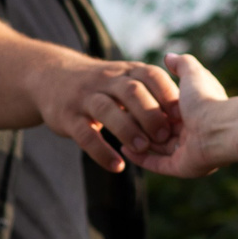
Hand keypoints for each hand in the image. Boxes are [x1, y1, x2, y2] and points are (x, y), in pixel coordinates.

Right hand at [30, 55, 180, 172]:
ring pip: (107, 110)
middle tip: (165, 135)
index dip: (167, 94)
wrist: (52, 78)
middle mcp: (106, 80)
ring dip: (127, 130)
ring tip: (144, 148)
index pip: (150, 75)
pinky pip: (85, 135)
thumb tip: (185, 102)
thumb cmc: (102, 85)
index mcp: (126, 71)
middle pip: (131, 91)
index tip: (182, 114)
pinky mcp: (67, 118)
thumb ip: (153, 86)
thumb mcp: (125, 74)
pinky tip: (117, 166)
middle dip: (150, 113)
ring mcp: (85, 98)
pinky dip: (101, 152)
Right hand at [128, 53, 230, 177]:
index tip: (130, 99)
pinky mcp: (179, 167)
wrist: (218, 128)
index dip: (149, 105)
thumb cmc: (206, 100)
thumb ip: (181, 65)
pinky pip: (156, 164)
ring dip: (138, 141)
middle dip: (141, 125)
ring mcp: (186, 152)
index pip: (167, 111)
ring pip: (156, 148)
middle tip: (120, 117)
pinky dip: (140, 158)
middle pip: (159, 130)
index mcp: (194, 113)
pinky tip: (124, 150)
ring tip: (118, 134)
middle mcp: (190, 133)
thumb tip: (169, 57)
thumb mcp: (193, 74)